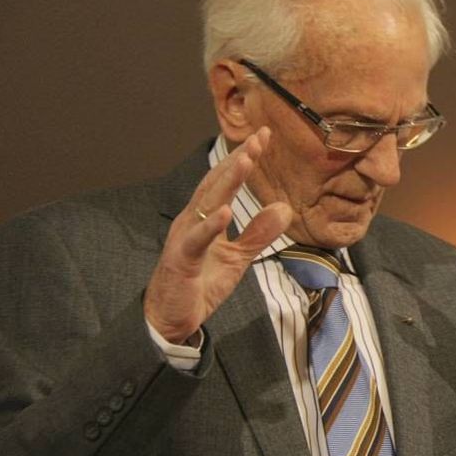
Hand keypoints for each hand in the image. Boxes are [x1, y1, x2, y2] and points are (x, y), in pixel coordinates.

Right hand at [144, 128, 291, 343]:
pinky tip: (226, 211)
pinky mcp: (182, 260)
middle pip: (217, 183)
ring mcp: (185, 238)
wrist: (171, 319)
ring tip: (246, 160)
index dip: (244, 159)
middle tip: (258, 136)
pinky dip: (212, 225)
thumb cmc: (200, 283)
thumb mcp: (237, 258)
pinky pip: (197, 240)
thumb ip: (258, 234)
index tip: (264, 136)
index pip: (226, 181)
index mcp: (205, 217)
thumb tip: (283, 209)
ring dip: (227, 181)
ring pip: (207, 204)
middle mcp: (192, 220)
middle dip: (238, 159)